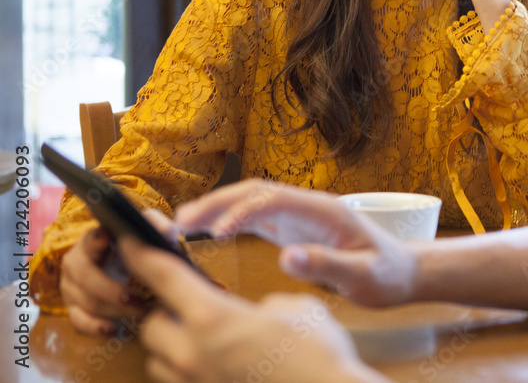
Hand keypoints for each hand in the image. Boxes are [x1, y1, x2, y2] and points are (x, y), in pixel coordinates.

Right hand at [59, 226, 149, 335]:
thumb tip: (166, 231)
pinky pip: (78, 321)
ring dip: (113, 309)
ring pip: (86, 301)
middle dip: (112, 290)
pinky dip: (95, 326)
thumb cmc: (137, 249)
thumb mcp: (147, 235)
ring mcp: (71, 286)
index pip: (91, 240)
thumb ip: (157, 226)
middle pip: (85, 276)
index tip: (107, 240)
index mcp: (93, 240)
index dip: (96, 242)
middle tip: (138, 299)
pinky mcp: (73, 307)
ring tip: (140, 312)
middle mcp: (75, 262)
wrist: (127, 269)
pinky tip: (113, 328)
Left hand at [118, 237, 383, 382]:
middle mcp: (193, 354)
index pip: (163, 276)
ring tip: (201, 336)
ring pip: (159, 360)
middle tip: (188, 301)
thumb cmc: (318, 353)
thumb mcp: (296, 308)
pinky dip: (188, 370)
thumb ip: (262, 306)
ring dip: (171, 344)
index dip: (142, 252)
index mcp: (212, 318)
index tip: (129, 238)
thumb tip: (256, 315)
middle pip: (150, 325)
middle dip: (162, 310)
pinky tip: (216, 363)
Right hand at [173, 180, 420, 305]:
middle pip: (255, 193)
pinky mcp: (292, 228)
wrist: (402, 271)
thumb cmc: (386, 273)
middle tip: (178, 223)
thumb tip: (288, 258)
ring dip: (215, 209)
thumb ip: (328, 265)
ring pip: (250, 201)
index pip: (274, 199)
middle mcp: (308, 206)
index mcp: (324, 211)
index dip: (242, 211)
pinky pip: (254, 216)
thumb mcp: (363, 276)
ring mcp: (298, 215)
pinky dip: (227, 220)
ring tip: (179, 226)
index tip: (215, 233)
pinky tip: (205, 233)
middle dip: (216, 203)